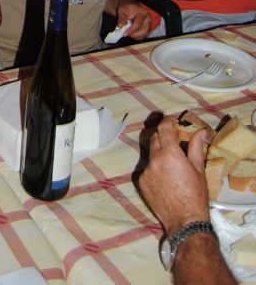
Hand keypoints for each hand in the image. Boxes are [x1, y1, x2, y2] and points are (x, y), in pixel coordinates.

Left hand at [115, 0, 152, 38]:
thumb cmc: (127, 8)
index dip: (131, 30)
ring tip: (127, 33)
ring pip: (144, 34)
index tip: (124, 33)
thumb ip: (122, 18)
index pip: (138, 24)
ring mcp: (148, 25)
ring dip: (135, 36)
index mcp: (143, 13)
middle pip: (144, 31)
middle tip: (125, 34)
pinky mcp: (147, 29)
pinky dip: (136, 37)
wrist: (130, 7)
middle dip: (134, 35)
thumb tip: (120, 26)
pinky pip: (143, 36)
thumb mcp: (122, 10)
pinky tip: (130, 33)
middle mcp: (148, 19)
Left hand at [138, 116, 209, 234]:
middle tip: (174, 140)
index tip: (174, 121)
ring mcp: (146, 171)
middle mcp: (154, 159)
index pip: (164, 128)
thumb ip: (196, 147)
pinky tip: (166, 179)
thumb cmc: (196, 195)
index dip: (168, 121)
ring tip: (172, 165)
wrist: (185, 221)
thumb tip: (200, 132)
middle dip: (163, 136)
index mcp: (169, 153)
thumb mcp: (198, 169)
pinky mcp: (141, 182)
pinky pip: (147, 169)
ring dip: (159, 154)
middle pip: (155, 138)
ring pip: (151, 154)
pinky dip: (155, 169)